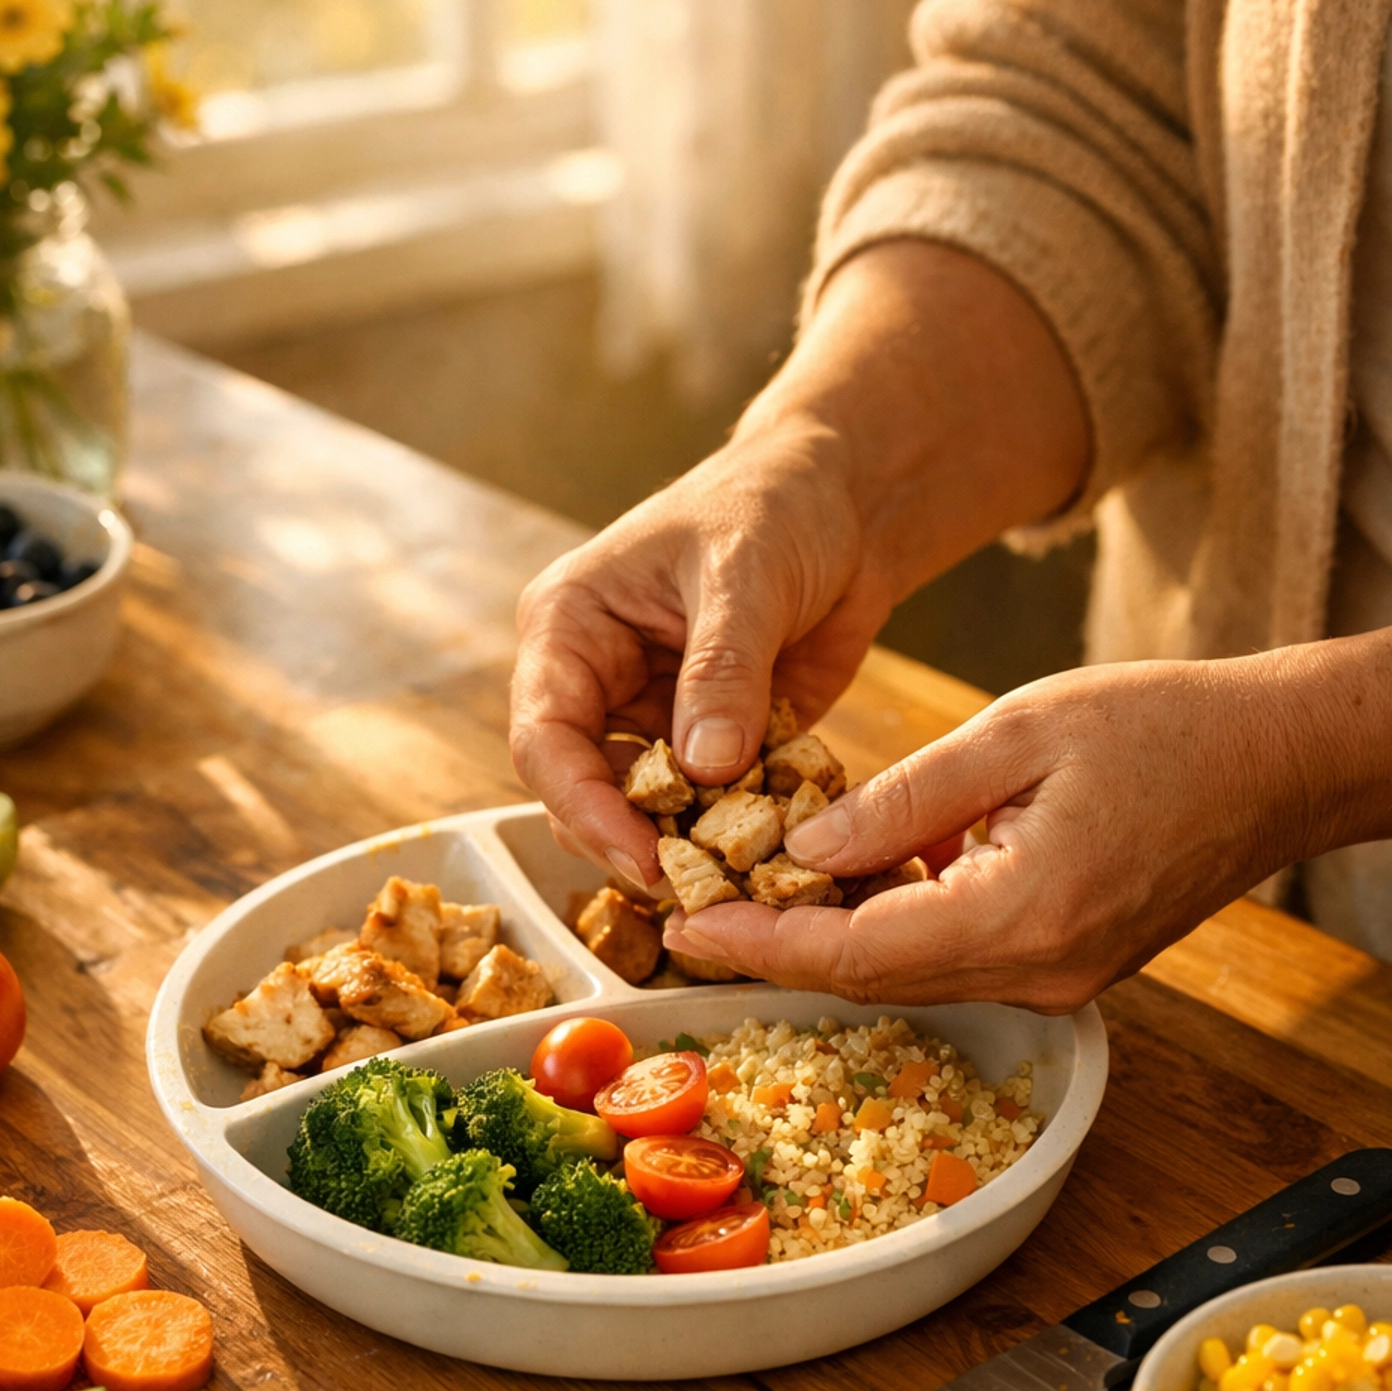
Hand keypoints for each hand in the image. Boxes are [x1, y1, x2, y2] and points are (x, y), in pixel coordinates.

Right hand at [509, 417, 892, 888]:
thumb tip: (705, 770)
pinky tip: (774, 853)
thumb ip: (722, 672)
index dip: (583, 806)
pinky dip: (734, 836)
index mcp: (569, 627)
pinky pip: (706, 809)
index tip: (641, 856)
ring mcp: (650, 718)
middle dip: (628, 842)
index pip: (544, 735)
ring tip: (736, 877)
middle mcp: (595, 680)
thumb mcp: (746, 576)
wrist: (847, 501)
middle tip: (694, 889)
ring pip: (638, 811)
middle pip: (578, 791)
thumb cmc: (776, 505)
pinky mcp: (709, 746)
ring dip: (682, 848)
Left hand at [663, 657, 1333, 1010]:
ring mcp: (1053, 983)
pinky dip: (886, 932)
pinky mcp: (1062, 971)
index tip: (684, 927)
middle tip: (688, 912)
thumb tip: (803, 849)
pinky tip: (839, 889)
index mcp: (1020, 914)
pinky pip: (949, 962)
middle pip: (869, 980)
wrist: (1275, 763)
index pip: (852, 953)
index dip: (758, 943)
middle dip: (774, 949)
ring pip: (906, 977)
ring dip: (825, 943)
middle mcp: (1034, 973)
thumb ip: (903, 798)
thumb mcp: (1016, 732)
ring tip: (742, 897)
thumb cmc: (1161, 726)